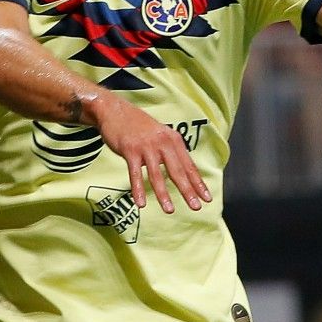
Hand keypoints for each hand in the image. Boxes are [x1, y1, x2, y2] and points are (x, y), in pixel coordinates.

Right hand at [88, 94, 211, 213]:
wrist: (115, 110)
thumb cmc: (139, 126)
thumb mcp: (160, 135)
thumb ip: (170, 151)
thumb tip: (182, 171)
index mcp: (173, 140)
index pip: (189, 166)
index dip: (198, 183)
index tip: (207, 198)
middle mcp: (163, 143)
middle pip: (178, 171)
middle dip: (188, 191)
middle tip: (196, 207)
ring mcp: (146, 147)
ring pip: (157, 175)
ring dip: (163, 194)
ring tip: (169, 210)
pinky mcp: (130, 150)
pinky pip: (135, 174)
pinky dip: (138, 189)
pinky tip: (141, 204)